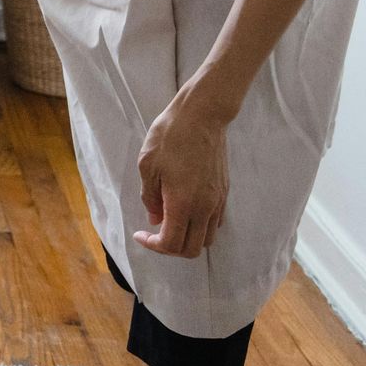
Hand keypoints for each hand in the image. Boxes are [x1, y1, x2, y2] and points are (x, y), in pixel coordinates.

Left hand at [133, 96, 230, 258]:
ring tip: (169, 221)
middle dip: (170, 248)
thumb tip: (155, 219)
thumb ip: (149, 197)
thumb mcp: (147, 165)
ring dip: (187, 238)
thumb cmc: (170, 136)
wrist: (202, 116)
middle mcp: (204, 207)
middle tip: (154, 233)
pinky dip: (200, 226)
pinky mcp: (224, 192)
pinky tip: (185, 210)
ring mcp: (218, 201)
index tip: (141, 234)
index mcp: (182, 203)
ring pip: (207, 238)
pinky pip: (215, 222)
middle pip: (192, 249)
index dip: (154, 246)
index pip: (172, 244)